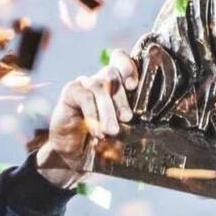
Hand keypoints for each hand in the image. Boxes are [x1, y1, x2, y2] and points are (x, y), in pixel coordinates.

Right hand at [36, 50, 138, 188]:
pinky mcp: (71, 92)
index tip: (133, 86)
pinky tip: (96, 131)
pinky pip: (84, 96)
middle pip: (113, 73)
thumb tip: (145, 123)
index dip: (129, 67)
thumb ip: (130, 121)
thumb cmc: (103, 141)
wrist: (76, 155)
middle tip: (127, 119)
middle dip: (122, 99)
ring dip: (107, 111)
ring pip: (99, 86)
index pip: (121, 61)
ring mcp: (85, 84)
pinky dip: (93, 114)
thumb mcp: (122, 131)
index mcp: (117, 85)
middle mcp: (101, 80)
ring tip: (111, 132)